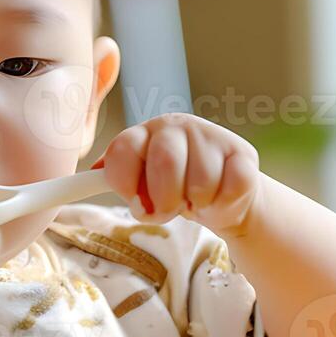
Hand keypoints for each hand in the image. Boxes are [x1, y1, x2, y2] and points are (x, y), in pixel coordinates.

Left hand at [101, 114, 261, 233]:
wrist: (221, 193)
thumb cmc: (173, 188)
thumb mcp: (140, 183)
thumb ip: (117, 178)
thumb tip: (93, 172)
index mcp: (144, 133)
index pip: (123, 150)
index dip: (124, 183)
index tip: (134, 201)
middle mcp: (176, 126)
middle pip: (166, 164)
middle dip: (164, 201)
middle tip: (168, 210)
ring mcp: (211, 135)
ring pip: (200, 184)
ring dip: (195, 205)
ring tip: (194, 201)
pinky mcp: (242, 152)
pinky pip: (230, 190)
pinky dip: (221, 206)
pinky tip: (218, 198)